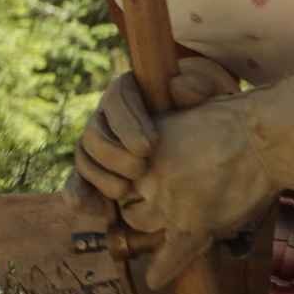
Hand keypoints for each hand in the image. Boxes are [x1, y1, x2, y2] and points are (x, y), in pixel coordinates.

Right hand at [64, 57, 241, 208]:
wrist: (213, 134)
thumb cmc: (209, 109)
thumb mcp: (211, 90)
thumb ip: (199, 85)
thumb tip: (178, 86)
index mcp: (129, 90)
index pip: (117, 99)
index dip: (127, 124)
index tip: (149, 147)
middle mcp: (107, 116)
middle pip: (94, 131)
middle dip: (113, 154)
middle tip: (139, 170)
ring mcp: (101, 144)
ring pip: (85, 157)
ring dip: (99, 176)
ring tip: (123, 192)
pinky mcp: (100, 170)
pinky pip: (81, 180)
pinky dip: (80, 193)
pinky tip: (89, 207)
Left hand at [123, 74, 293, 288]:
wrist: (265, 138)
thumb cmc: (230, 122)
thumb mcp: (180, 119)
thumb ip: (160, 135)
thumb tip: (151, 133)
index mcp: (143, 155)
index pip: (120, 181)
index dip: (132, 185)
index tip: (140, 188)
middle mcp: (149, 180)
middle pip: (128, 206)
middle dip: (138, 207)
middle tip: (157, 207)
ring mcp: (171, 205)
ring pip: (143, 227)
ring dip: (152, 228)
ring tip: (164, 228)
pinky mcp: (196, 225)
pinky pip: (172, 256)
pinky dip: (163, 270)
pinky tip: (154, 281)